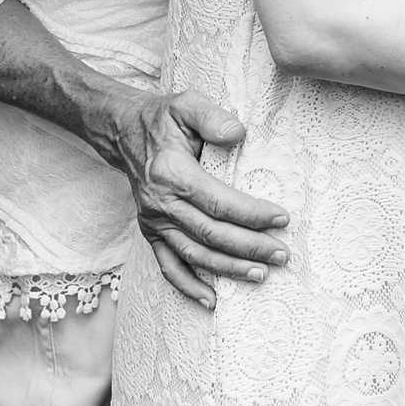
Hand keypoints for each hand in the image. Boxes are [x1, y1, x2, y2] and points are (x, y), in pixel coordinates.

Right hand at [103, 88, 292, 307]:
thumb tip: (239, 134)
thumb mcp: (187, 104)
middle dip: (249, 247)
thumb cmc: (163, 118)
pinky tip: (212, 301)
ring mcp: (154, 222)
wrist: (123, 131)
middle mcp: (160, 203)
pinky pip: (168, 266)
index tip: (281, 218)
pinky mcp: (151, 232)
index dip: (251, 214)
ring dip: (228, 269)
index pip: (218, 202)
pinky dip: (188, 287)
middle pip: (211, 234)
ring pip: (195, 255)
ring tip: (261, 275)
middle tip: (282, 254)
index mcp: (172, 173)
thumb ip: (213, 117)